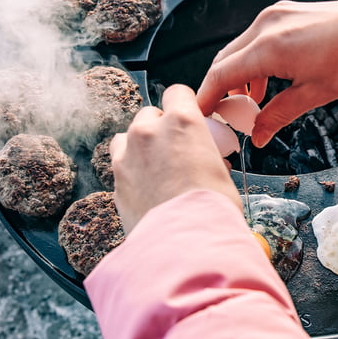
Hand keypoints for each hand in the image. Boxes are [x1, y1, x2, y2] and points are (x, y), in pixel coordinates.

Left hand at [110, 84, 241, 233]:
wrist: (185, 245)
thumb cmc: (211, 211)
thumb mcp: (222, 175)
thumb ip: (208, 158)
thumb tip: (206, 162)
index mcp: (182, 123)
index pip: (178, 93)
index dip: (185, 105)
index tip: (190, 118)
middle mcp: (149, 132)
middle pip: (150, 114)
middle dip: (161, 128)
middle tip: (177, 151)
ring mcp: (127, 155)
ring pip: (128, 136)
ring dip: (140, 146)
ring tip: (157, 169)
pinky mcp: (115, 180)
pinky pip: (120, 164)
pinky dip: (130, 171)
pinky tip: (146, 189)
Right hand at [197, 0, 337, 146]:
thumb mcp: (314, 94)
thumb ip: (279, 115)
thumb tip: (257, 137)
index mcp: (269, 46)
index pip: (222, 74)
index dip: (206, 97)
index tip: (199, 115)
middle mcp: (266, 24)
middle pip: (225, 59)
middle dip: (219, 88)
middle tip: (224, 115)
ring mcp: (275, 14)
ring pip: (240, 48)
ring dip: (237, 75)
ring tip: (249, 103)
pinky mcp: (286, 11)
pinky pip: (256, 38)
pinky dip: (253, 60)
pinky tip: (266, 82)